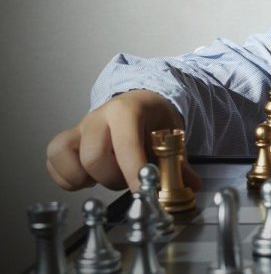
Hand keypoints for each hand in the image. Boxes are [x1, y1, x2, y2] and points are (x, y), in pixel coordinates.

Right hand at [46, 90, 202, 191]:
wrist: (141, 102)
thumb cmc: (154, 121)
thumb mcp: (171, 137)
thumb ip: (178, 163)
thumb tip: (191, 185)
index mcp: (127, 110)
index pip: (126, 145)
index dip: (133, 172)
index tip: (143, 192)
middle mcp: (98, 116)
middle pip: (94, 158)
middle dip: (114, 178)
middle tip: (130, 179)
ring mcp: (79, 127)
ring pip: (67, 159)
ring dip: (89, 178)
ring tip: (109, 176)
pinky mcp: (66, 140)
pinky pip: (54, 162)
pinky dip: (68, 178)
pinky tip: (90, 177)